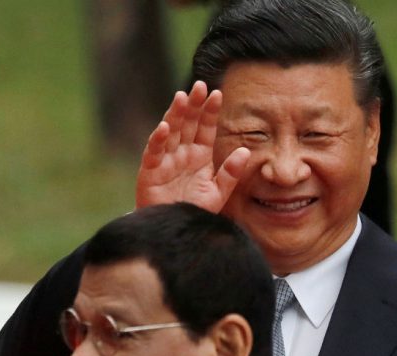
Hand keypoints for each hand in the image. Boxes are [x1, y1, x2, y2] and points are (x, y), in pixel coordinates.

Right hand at [135, 81, 249, 212]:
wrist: (173, 230)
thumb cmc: (194, 210)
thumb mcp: (218, 193)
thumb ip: (230, 173)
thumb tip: (245, 151)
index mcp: (199, 155)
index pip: (205, 128)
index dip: (210, 111)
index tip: (217, 93)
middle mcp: (182, 153)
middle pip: (187, 124)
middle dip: (193, 105)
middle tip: (199, 85)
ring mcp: (165, 160)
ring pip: (171, 132)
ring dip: (175, 114)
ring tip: (182, 97)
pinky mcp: (150, 171)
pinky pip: (154, 152)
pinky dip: (158, 139)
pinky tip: (165, 127)